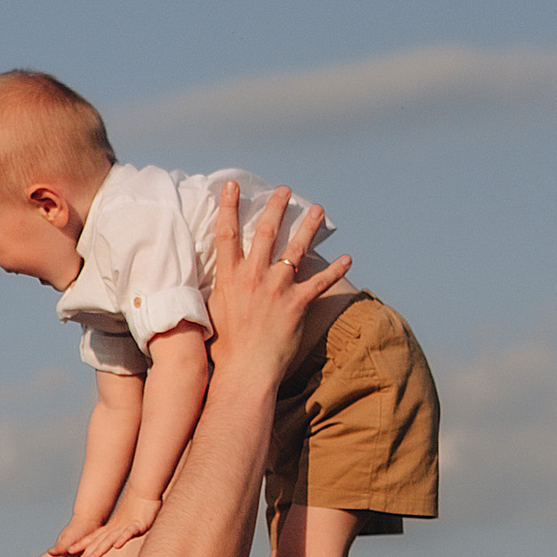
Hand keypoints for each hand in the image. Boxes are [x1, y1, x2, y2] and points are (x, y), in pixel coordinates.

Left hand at [68, 494, 158, 556]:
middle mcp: (115, 528)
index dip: (81, 545)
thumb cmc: (138, 508)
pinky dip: (123, 539)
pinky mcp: (138, 525)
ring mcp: (125, 527)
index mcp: (111, 529)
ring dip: (100, 549)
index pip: (94, 538)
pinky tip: (117, 546)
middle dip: (87, 554)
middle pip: (99, 543)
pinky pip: (129, 533)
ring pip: (110, 539)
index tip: (69, 552)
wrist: (146, 492)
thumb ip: (120, 533)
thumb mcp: (127, 524)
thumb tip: (112, 540)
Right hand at [205, 183, 349, 380]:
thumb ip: (216, 291)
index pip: (227, 234)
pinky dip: (336, 271)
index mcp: (230, 278)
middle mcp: (254, 277)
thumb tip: (208, 279)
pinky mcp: (298, 304)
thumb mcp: (211, 313)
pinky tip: (349, 259)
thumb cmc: (224, 349)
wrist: (246, 371)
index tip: (233, 186)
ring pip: (296, 249)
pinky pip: (321, 283)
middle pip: (266, 233)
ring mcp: (278, 288)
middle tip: (284, 190)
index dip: (229, 206)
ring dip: (307, 227)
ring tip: (316, 210)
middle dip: (275, 208)